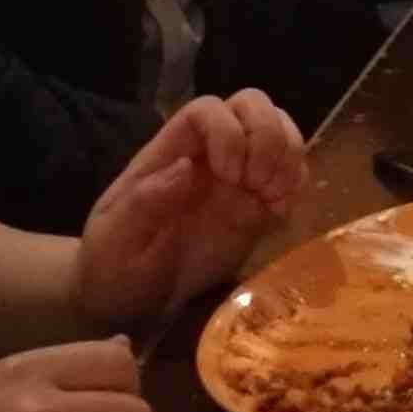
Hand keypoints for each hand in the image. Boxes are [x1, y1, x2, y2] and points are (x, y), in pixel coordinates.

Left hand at [74, 90, 308, 331]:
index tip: (231, 175)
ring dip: (288, 157)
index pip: (207, 110)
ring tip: (275, 198)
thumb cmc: (115, 268)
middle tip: (261, 184)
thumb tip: (186, 168)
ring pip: (279, 132)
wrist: (132, 305)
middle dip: (269, 136)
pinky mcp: (258, 207)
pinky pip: (291, 175)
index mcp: (169, 153)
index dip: (228, 131)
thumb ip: (145, 204)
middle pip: (251, 106)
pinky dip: (296, 186)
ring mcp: (237, 179)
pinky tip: (280, 215)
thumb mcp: (117, 240)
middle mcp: (208, 156)